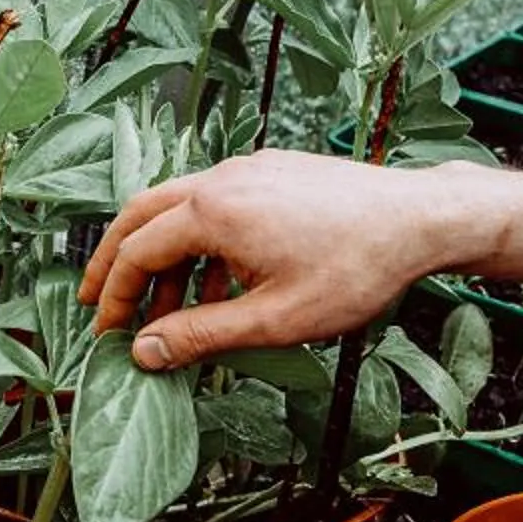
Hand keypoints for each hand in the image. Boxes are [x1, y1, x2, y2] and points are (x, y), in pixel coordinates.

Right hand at [78, 151, 504, 369]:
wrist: (422, 219)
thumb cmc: (357, 269)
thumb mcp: (274, 320)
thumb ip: (201, 335)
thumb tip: (144, 352)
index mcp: (213, 212)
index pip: (136, 251)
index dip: (113, 296)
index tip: (105, 333)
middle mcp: (223, 178)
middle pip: (143, 216)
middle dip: (115, 263)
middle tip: (100, 306)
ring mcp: (251, 169)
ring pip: (182, 209)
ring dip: (165, 258)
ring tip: (168, 313)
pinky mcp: (276, 171)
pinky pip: (219, 203)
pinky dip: (203, 243)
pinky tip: (223, 286)